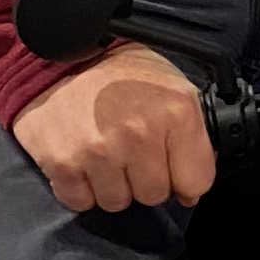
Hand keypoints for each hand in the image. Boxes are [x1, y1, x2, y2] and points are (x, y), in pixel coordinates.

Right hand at [13, 42, 214, 212]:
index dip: (185, 180)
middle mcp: (139, 134)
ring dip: (112, 186)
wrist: (64, 57)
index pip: (196, 182)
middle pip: (154, 196)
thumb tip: (191, 192)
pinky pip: (80, 202)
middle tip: (131, 152)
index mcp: (175, 113)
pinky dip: (80, 189)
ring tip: (105, 153)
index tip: (173, 169)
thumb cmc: (123, 75)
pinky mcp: (63, 162)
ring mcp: (99, 151)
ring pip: (117, 203)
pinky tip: (82, 160)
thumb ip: (191, 137)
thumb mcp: (174, 89)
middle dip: (145, 180)